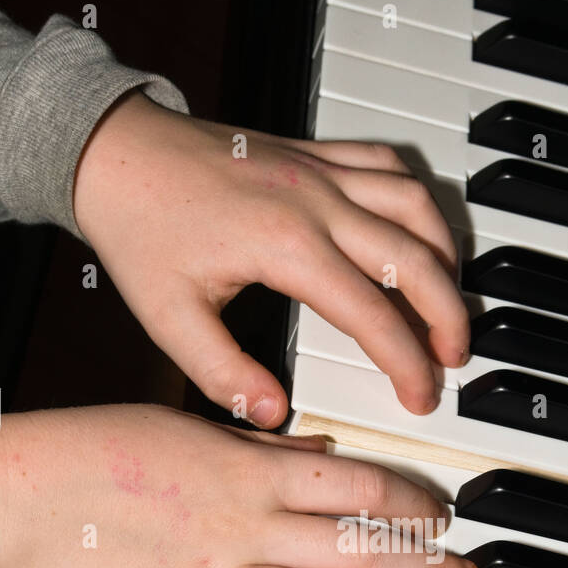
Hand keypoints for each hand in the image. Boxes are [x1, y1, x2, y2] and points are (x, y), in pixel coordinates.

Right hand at [0, 406, 479, 567]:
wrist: (30, 498)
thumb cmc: (104, 453)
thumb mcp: (194, 431)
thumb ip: (265, 451)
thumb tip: (323, 452)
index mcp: (253, 471)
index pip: (357, 486)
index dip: (412, 506)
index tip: (445, 522)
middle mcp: (247, 525)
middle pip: (356, 549)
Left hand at [73, 93, 469, 424]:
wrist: (113, 153)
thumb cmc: (138, 230)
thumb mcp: (169, 318)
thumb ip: (225, 373)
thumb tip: (276, 414)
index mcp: (286, 246)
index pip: (373, 315)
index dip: (408, 363)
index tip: (422, 397)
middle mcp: (316, 200)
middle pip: (417, 259)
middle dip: (449, 315)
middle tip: (455, 358)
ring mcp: (319, 170)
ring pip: (417, 205)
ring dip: (445, 255)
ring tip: (448, 302)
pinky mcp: (314, 152)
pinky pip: (390, 165)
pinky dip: (419, 200)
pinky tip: (419, 234)